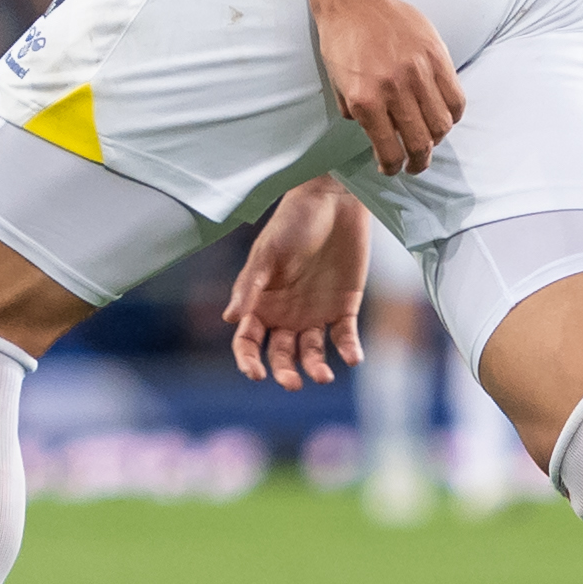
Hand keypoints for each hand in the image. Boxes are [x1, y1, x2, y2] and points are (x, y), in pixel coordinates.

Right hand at [225, 178, 371, 389]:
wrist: (335, 200)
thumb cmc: (293, 222)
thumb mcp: (268, 253)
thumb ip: (250, 286)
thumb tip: (230, 319)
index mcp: (261, 303)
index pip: (248, 341)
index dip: (248, 360)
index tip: (255, 374)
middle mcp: (285, 315)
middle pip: (280, 354)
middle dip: (284, 371)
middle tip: (293, 383)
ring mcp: (315, 313)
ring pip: (312, 353)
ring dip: (316, 367)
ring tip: (323, 376)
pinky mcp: (344, 307)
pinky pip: (345, 337)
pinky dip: (349, 350)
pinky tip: (353, 358)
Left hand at [313, 0, 465, 175]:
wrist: (355, 0)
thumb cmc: (342, 42)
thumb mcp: (339, 85)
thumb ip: (358, 114)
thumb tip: (377, 136)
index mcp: (365, 101)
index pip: (389, 151)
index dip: (392, 167)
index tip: (393, 168)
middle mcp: (394, 90)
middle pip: (420, 143)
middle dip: (419, 162)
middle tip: (415, 164)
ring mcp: (419, 73)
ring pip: (442, 124)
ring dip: (437, 139)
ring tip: (429, 139)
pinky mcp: (437, 56)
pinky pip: (455, 98)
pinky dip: (453, 114)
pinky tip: (443, 115)